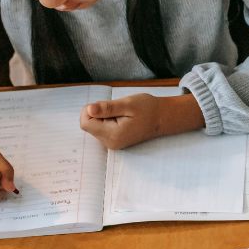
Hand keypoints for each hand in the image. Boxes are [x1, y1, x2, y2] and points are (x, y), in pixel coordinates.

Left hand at [80, 92, 204, 149]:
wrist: (162, 118)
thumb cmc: (148, 109)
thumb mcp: (128, 104)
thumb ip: (107, 108)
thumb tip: (89, 109)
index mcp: (113, 134)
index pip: (86, 123)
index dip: (90, 110)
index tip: (105, 105)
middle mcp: (110, 143)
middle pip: (89, 125)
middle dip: (98, 113)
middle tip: (117, 109)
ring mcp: (112, 143)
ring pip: (94, 126)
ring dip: (103, 117)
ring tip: (121, 114)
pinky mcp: (114, 141)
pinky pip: (101, 129)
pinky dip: (107, 120)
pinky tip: (121, 118)